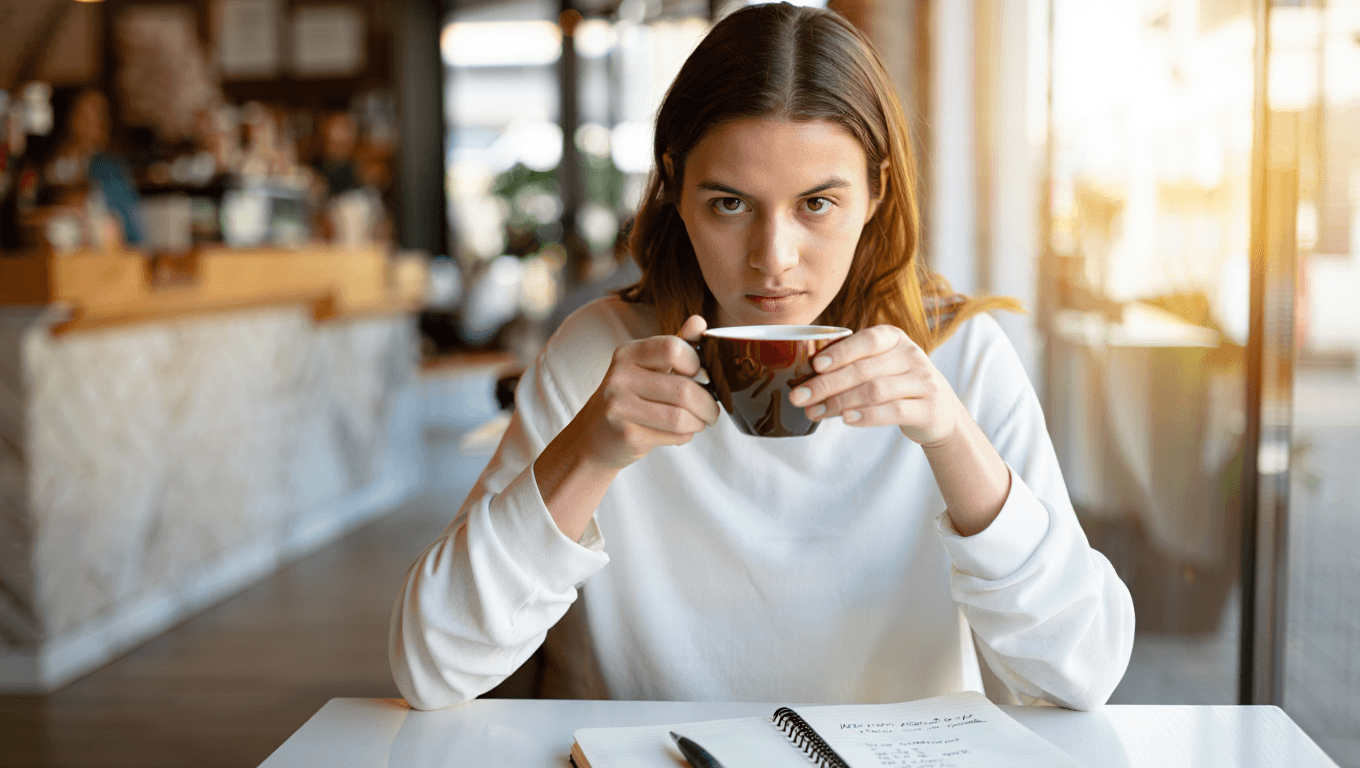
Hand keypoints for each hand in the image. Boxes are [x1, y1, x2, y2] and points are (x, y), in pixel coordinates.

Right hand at [568, 314, 719, 470]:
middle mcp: (620, 376)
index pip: (673, 348)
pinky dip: (685, 436)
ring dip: (699, 422)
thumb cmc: (628, 399)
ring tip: (699, 422)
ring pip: (680, 417)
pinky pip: (673, 436)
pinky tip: (679, 433)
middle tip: (712, 411)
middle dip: (708, 404)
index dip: (697, 364)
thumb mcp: (647, 367)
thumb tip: (699, 322)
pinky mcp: (627, 434)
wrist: (593, 436)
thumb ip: (674, 345)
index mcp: (629, 353)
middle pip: (683, 389)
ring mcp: (620, 406)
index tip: (704, 376)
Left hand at [789, 324, 962, 446]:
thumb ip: (852, 364)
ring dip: (839, 403)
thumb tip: (806, 376)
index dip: (841, 352)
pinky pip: (894, 411)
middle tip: (799, 397)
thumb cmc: (897, 384)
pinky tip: (846, 419)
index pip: (867, 340)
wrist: (940, 411)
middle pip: (863, 370)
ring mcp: (923, 382)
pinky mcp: (928, 408)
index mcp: (895, 339)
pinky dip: (867, 416)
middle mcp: (911, 356)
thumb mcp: (881, 365)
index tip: (815, 365)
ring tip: (814, 412)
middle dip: (826, 384)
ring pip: (875, 391)